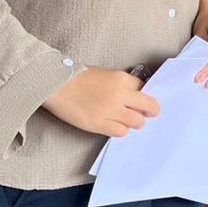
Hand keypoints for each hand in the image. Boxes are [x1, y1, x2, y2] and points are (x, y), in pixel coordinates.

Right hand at [42, 68, 159, 136]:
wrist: (57, 85)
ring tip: (126, 120)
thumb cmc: (79, 78)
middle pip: (149, 106)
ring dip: (135, 122)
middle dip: (150, 111)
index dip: (144, 95)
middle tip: (147, 114)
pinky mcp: (100, 124)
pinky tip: (114, 125)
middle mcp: (120, 95)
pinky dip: (121, 130)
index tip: (141, 100)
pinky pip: (121, 132)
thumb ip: (121, 84)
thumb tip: (133, 96)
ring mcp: (111, 111)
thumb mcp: (106, 74)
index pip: (145, 88)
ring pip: (138, 122)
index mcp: (122, 79)